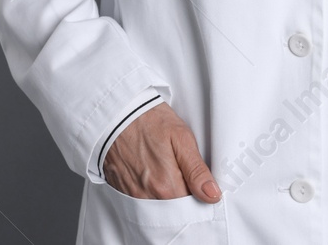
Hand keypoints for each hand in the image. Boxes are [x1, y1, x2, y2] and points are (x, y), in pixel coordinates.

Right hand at [102, 101, 221, 202]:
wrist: (115, 113)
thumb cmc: (149, 121)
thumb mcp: (181, 138)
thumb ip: (197, 170)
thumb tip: (212, 195)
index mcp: (167, 186)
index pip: (192, 208)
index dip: (200, 198)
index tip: (202, 186)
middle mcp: (148, 196)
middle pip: (174, 213)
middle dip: (183, 200)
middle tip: (185, 177)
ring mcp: (133, 195)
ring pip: (158, 209)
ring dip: (167, 197)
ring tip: (168, 172)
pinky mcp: (122, 190)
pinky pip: (141, 203)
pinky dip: (151, 194)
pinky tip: (154, 175)